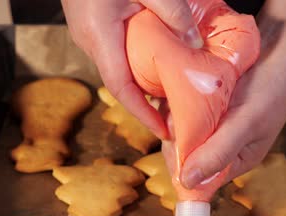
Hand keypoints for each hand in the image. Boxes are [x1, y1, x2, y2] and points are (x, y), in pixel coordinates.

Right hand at [61, 0, 203, 138]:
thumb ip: (172, 13)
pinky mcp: (94, 24)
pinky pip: (119, 52)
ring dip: (144, 83)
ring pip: (120, 67)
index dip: (142, 114)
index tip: (163, 132)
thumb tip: (196, 42)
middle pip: (122, 81)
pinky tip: (159, 61)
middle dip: (148, 103)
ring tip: (172, 94)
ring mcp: (89, 33)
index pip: (120, 87)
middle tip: (177, 115)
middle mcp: (90, 40)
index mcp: (100, 35)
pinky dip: (139, 63)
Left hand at [172, 55, 285, 187]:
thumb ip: (218, 154)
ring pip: (180, 133)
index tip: (176, 147)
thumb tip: (188, 183)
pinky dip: (178, 103)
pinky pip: (182, 112)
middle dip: (177, 140)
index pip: (201, 180)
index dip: (182, 169)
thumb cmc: (272, 89)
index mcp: (236, 161)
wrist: (280, 49)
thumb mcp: (246, 124)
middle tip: (181, 116)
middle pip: (185, 157)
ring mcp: (214, 125)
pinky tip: (183, 89)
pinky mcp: (206, 106)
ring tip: (184, 99)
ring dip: (176, 119)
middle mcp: (223, 147)